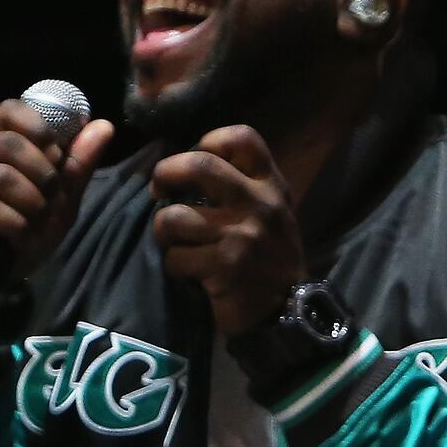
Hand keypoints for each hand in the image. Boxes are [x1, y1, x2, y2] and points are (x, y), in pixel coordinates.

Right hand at [0, 98, 116, 302]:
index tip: (56, 157)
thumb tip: (104, 125)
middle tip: (48, 201)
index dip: (38, 127)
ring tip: (31, 223)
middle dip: (42, 174)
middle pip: (10, 142)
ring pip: (2, 176)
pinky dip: (13, 224)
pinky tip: (15, 237)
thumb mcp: (58, 199)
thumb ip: (77, 164)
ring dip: (30, 204)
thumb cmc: (20, 234)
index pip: (9, 110)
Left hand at [150, 125, 305, 331]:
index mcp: (271, 184)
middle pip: (199, 165)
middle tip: (158, 189)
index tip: (195, 157)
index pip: (241, 138)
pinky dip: (174, 265)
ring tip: (172, 240)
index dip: (209, 140)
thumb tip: (187, 163)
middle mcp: (259, 203)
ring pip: (174, 217)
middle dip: (165, 173)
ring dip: (163, 231)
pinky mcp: (225, 266)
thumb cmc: (270, 255)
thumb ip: (244, 184)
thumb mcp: (272, 210)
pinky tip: (187, 270)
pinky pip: (176, 257)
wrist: (288, 309)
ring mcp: (242, 235)